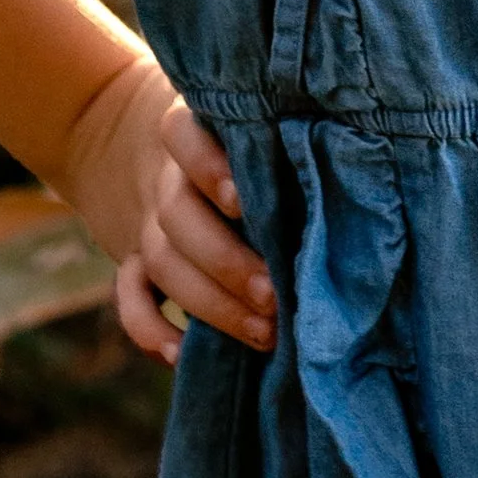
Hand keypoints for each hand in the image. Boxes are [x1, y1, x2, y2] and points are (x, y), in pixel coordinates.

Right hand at [60, 51, 276, 366]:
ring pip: (161, 262)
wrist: (124, 130)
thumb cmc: (236, 134)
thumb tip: (353, 187)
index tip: (241, 202)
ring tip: (264, 332)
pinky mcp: (134, 261)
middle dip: (225, 261)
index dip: (207, 167)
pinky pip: (129, 298)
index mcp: (192, 134)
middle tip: (274, 296)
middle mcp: (166, 178)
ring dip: (209, 303)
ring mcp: (146, 222)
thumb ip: (280, 144)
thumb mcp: (246, 121)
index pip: (184, 138)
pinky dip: (148, 330)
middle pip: (178, 215)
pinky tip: (180, 356)